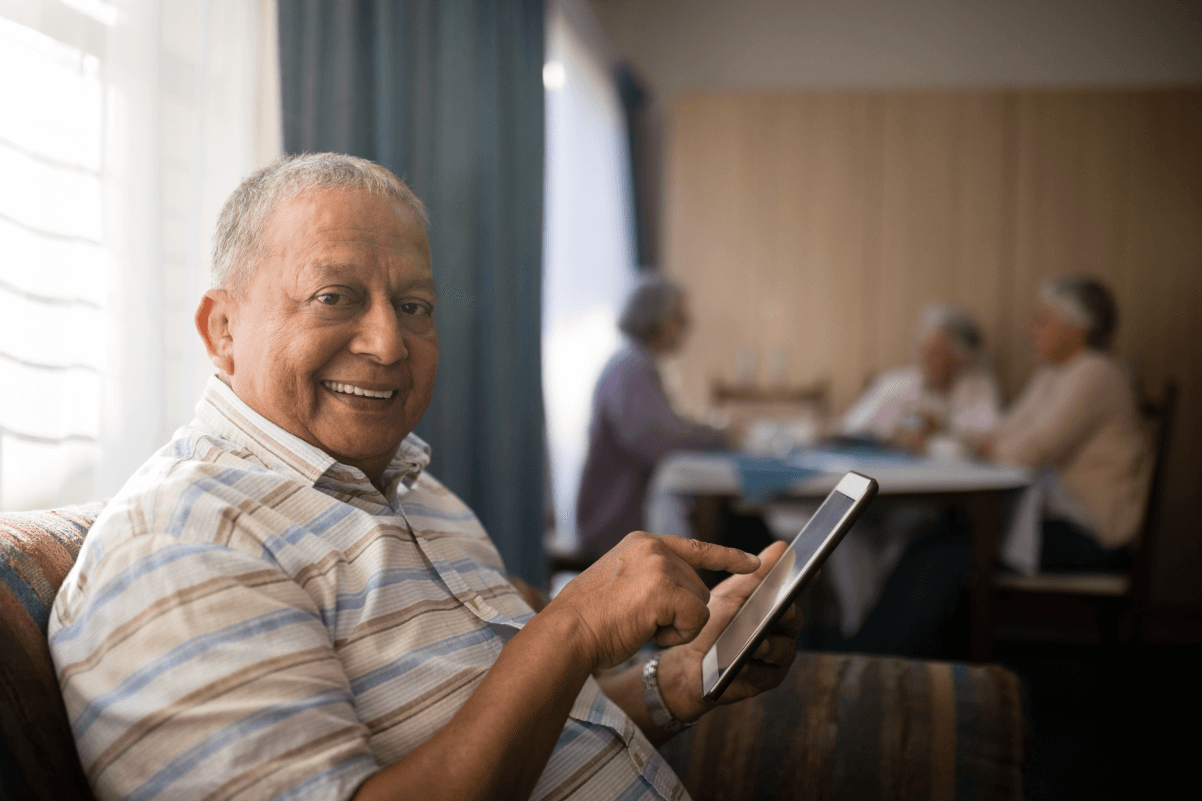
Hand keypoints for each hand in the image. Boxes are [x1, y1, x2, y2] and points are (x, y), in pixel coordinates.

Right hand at [545, 533, 760, 670]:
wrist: (568, 632)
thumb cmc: (588, 619)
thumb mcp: (620, 582)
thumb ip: (650, 577)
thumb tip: (681, 592)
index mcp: (642, 542)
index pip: (696, 547)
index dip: (727, 556)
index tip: (753, 562)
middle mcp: (654, 547)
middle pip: (698, 588)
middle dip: (679, 614)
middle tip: (640, 621)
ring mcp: (660, 565)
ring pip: (700, 605)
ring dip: (676, 626)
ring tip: (639, 625)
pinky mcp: (666, 589)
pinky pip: (696, 621)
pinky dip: (676, 635)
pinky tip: (647, 631)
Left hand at [654, 540, 803, 722]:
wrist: (690, 661)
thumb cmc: (714, 624)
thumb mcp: (733, 594)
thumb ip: (757, 575)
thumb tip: (783, 547)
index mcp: (775, 605)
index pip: (794, 591)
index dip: (804, 580)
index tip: (810, 570)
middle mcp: (782, 630)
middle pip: (793, 619)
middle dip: (784, 614)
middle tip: (777, 611)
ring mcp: (776, 656)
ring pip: (783, 649)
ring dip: (768, 645)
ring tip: (755, 643)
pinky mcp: (766, 679)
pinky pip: (767, 673)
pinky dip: (754, 668)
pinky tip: (741, 664)